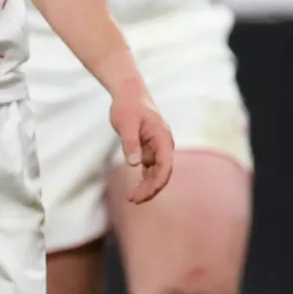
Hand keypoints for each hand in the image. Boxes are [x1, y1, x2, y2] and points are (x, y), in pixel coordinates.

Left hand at [111, 84, 175, 203]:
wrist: (129, 94)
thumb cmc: (128, 106)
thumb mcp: (126, 124)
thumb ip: (130, 143)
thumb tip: (134, 164)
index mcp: (163, 139)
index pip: (166, 166)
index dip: (158, 183)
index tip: (144, 194)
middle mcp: (164, 145)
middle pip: (162, 173)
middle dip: (150, 189)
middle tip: (133, 200)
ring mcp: (158, 148)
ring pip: (156, 173)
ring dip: (147, 187)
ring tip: (131, 198)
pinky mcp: (149, 149)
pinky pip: (150, 169)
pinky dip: (144, 180)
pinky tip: (134, 190)